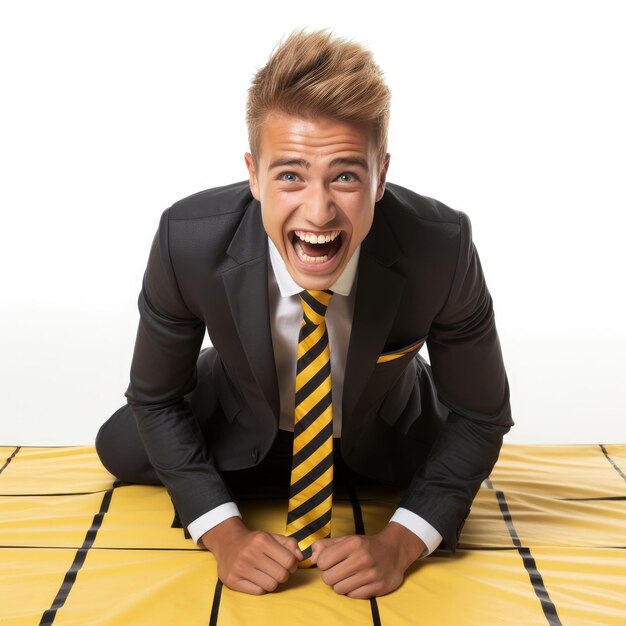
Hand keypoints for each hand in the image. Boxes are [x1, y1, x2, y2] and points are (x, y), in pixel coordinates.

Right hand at [201, 517, 302, 594]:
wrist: (227, 543)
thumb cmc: (254, 541)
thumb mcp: (272, 536)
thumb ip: (290, 544)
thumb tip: (300, 558)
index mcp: (262, 540)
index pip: (289, 561)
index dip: (293, 565)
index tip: (288, 564)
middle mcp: (250, 553)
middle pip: (281, 575)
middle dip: (284, 574)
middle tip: (278, 569)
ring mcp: (240, 567)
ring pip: (271, 585)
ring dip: (273, 582)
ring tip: (268, 574)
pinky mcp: (232, 581)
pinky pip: (258, 592)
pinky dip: (261, 587)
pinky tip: (257, 578)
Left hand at [310, 522, 425, 598]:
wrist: (393, 551)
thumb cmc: (365, 546)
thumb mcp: (346, 539)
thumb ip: (325, 545)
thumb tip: (312, 557)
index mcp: (353, 543)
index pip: (322, 561)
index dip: (323, 562)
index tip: (330, 561)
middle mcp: (362, 558)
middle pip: (328, 578)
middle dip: (330, 575)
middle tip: (338, 570)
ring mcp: (371, 574)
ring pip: (339, 589)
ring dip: (340, 584)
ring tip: (348, 576)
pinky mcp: (378, 587)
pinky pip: (353, 596)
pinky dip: (352, 591)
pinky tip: (358, 582)